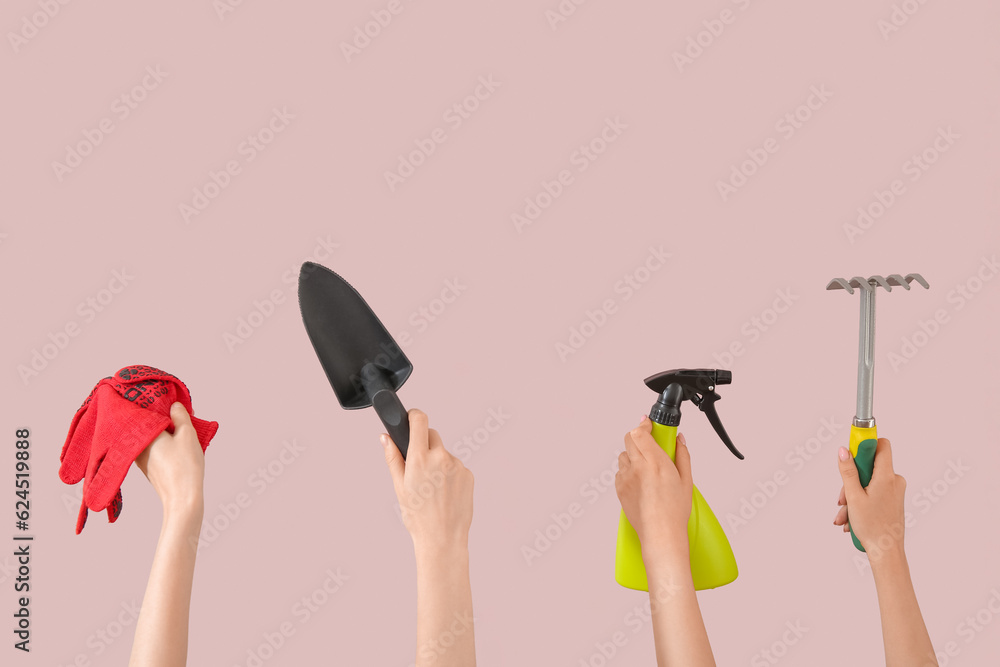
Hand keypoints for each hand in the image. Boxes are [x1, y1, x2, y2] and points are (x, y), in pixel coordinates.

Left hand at [135, 402, 205, 514]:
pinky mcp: (147, 467)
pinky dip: (163, 444)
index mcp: (144, 434)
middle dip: (163, 419)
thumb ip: (180, 416)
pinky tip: (178, 444)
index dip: (158, 405)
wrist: (182, 498)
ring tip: (182, 428)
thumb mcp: (187, 434)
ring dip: (164, 432)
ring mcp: (140, 458)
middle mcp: (137, 445)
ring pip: (151, 438)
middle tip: (179, 414)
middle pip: (148, 425)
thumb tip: (174, 406)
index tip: (169, 401)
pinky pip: (153, 449)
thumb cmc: (184, 465)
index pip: (146, 412)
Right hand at [382, 409, 473, 551]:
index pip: (420, 421)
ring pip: (444, 453)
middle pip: (432, 435)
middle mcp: (441, 458)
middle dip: (424, 443)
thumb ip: (393, 458)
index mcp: (420, 459)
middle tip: (418, 464)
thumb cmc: (418, 516)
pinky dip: (449, 474)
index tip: (411, 418)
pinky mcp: (468, 475)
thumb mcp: (399, 486)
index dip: (414, 415)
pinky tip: (444, 493)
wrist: (442, 538)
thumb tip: (385, 438)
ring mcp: (457, 465)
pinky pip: (456, 466)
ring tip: (432, 488)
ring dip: (438, 462)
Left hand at [615, 417, 691, 555]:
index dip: (644, 424)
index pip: (640, 433)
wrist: (660, 534)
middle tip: (651, 442)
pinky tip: (642, 481)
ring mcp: (625, 478)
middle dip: (639, 436)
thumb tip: (679, 440)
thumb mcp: (686, 480)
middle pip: (629, 439)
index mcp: (655, 463)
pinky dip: (629, 470)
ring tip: (648, 467)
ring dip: (634, 455)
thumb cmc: (674, 511)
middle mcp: (637, 468)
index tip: (649, 423)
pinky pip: (620, 471)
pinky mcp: (619, 488)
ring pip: (624, 455)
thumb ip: (682, 455)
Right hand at [834, 438, 906, 558]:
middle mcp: (895, 480)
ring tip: (844, 515)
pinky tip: (851, 519)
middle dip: (851, 481)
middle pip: (869, 467)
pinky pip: (873, 493)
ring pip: (869, 483)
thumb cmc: (872, 526)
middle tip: (842, 498)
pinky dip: (861, 503)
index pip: (881, 445)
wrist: (886, 551)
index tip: (852, 452)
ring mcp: (895, 491)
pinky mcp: (893, 500)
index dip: (865, 445)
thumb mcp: (853, 496)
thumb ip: (848, 471)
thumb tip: (843, 450)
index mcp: (887, 476)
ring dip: (853, 497)